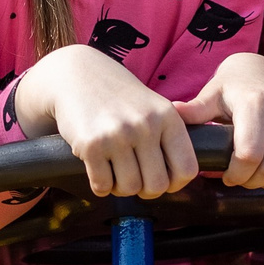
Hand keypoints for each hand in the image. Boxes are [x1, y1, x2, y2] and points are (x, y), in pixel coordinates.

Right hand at [14, 45, 196, 199]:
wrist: (76, 75)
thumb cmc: (118, 97)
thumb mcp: (153, 107)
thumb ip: (169, 138)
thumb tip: (180, 179)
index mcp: (167, 116)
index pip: (187, 169)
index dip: (176, 183)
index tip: (163, 179)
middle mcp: (145, 125)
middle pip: (157, 185)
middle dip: (145, 190)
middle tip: (134, 177)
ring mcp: (117, 135)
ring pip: (129, 188)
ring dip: (120, 187)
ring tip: (115, 170)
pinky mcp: (91, 145)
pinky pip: (102, 185)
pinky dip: (100, 184)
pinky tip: (97, 167)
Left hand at [172, 53, 263, 188]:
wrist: (259, 69)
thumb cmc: (231, 88)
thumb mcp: (211, 96)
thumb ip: (195, 110)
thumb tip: (175, 115)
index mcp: (255, 102)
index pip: (249, 155)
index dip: (236, 175)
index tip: (227, 176)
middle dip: (253, 181)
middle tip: (243, 178)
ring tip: (261, 174)